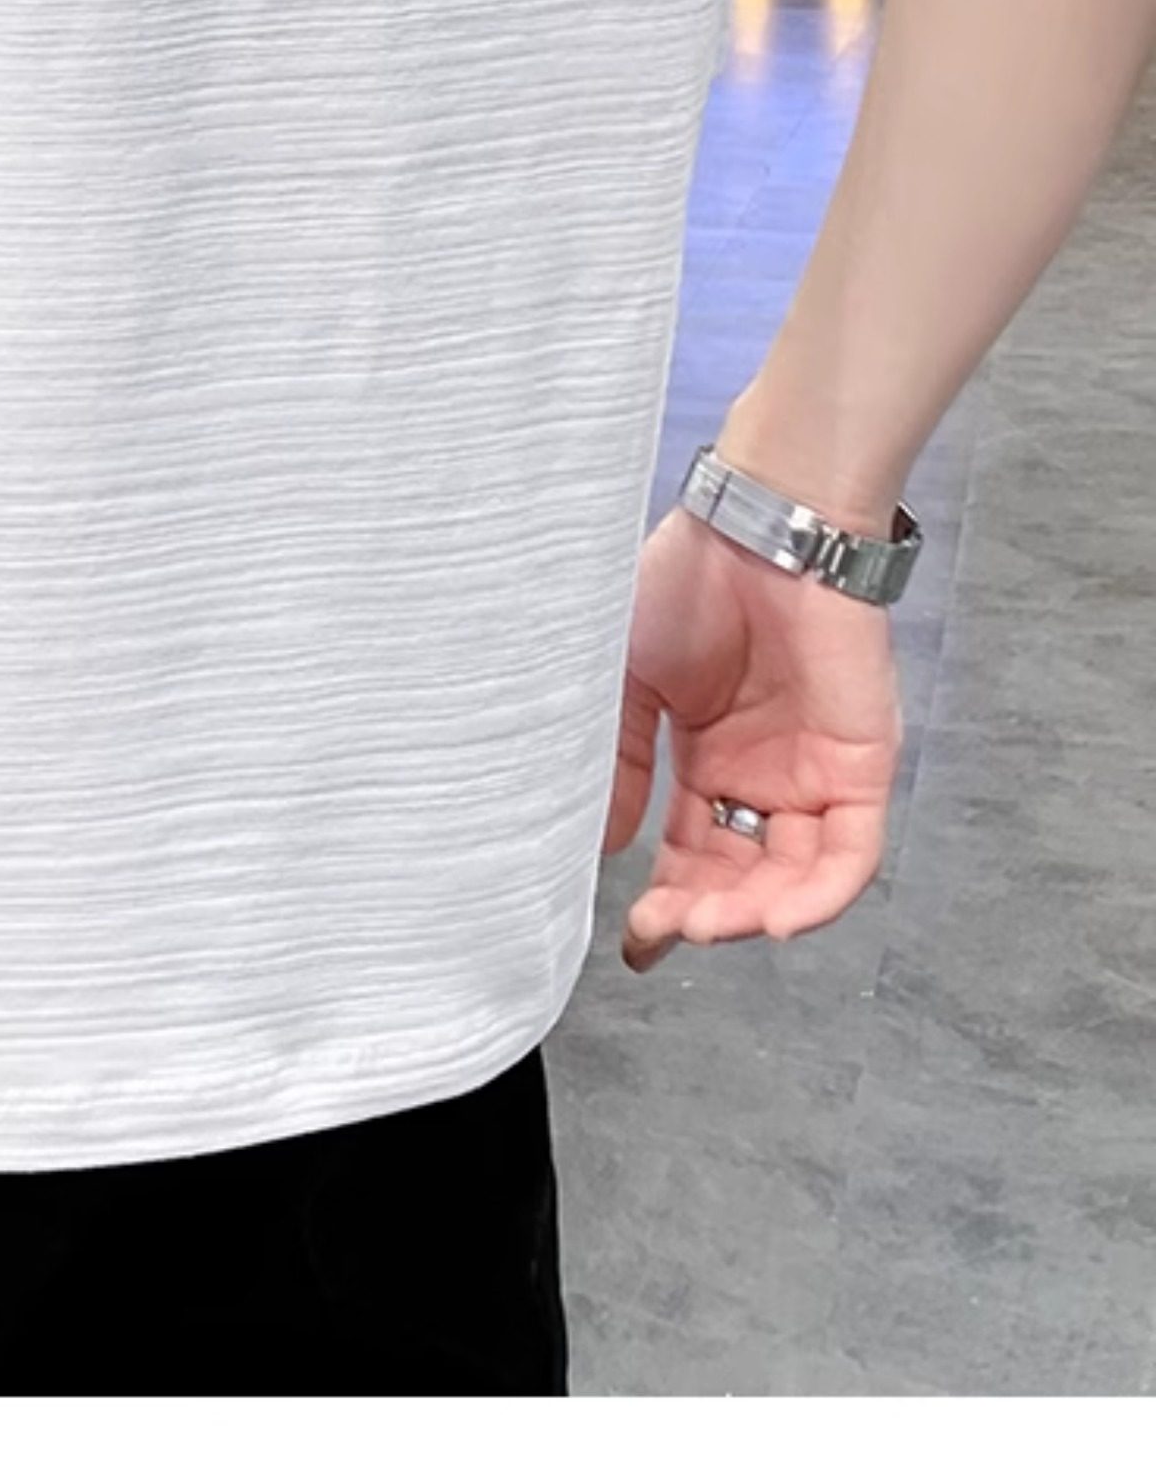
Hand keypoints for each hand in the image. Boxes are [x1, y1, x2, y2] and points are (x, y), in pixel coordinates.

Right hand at [604, 502, 902, 968]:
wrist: (755, 528)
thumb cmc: (686, 584)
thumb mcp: (626, 680)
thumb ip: (620, 762)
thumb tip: (605, 844)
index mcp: (709, 759)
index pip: (692, 856)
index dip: (667, 903)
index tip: (635, 940)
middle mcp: (764, 776)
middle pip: (742, 878)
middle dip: (702, 915)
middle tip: (663, 930)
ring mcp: (814, 773)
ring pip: (796, 878)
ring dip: (753, 915)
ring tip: (705, 926)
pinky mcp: (862, 765)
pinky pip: (850, 853)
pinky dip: (818, 896)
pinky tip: (774, 917)